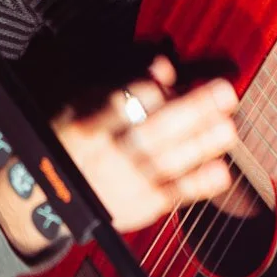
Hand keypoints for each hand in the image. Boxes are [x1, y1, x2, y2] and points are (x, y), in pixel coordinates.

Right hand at [0, 58, 238, 255]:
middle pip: (154, 131)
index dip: (153, 91)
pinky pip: (173, 196)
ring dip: (202, 145)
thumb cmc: (70, 140)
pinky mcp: (140, 208)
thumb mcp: (84, 105)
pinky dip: (198, 185)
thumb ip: (127, 86)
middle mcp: (109, 156)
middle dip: (192, 112)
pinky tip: (222, 171)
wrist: (48, 201)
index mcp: (89, 127)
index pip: (124, 106)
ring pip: (168, 163)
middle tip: (224, 92)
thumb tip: (165, 67)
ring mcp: (126, 185)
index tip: (176, 79)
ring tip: (229, 128)